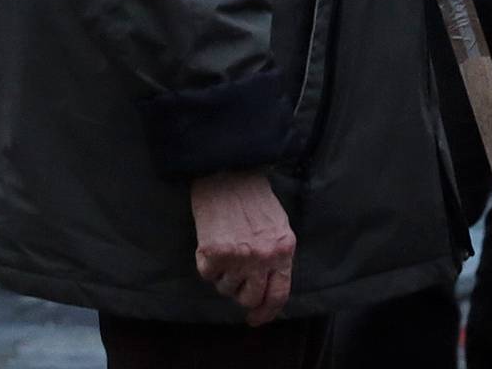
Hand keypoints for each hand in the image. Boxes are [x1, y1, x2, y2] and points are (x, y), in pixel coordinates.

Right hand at [192, 169, 294, 325]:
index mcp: (284, 248)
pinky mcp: (214, 255)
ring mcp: (239, 257)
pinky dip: (207, 264)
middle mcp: (264, 256)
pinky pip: (207, 275)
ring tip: (227, 245)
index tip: (255, 318)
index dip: (266, 312)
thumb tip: (268, 289)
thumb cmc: (253, 197)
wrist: (229, 173)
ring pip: (226, 289)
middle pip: (250, 298)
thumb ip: (276, 256)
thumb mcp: (278, 225)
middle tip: (235, 275)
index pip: (279, 294)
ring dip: (223, 274)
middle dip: (240, 292)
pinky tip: (213, 240)